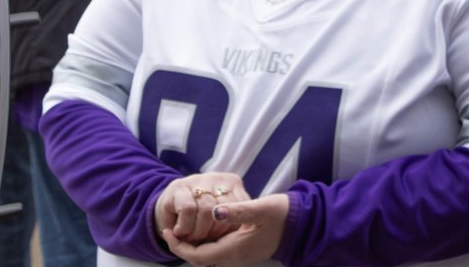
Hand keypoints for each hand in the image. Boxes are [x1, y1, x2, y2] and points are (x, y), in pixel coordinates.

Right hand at [155, 172, 248, 245]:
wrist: (170, 211)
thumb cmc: (201, 220)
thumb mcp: (222, 221)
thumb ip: (232, 222)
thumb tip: (238, 234)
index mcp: (233, 184)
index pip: (241, 207)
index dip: (231, 228)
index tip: (221, 240)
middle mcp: (217, 178)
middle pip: (225, 209)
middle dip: (214, 233)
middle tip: (204, 242)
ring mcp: (198, 179)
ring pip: (207, 210)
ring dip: (198, 232)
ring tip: (191, 240)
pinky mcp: (178, 186)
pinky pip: (188, 209)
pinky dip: (185, 226)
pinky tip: (180, 232)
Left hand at [167, 193, 289, 266]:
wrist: (300, 225)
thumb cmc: (282, 215)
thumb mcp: (261, 209)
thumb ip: (238, 211)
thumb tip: (215, 212)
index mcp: (235, 250)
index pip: (198, 256)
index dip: (179, 247)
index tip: (167, 232)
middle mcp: (234, 257)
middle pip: (200, 259)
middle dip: (182, 247)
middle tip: (170, 229)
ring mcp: (239, 256)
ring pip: (207, 256)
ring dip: (192, 245)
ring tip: (181, 227)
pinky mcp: (242, 250)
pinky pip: (216, 251)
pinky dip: (204, 243)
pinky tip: (202, 228)